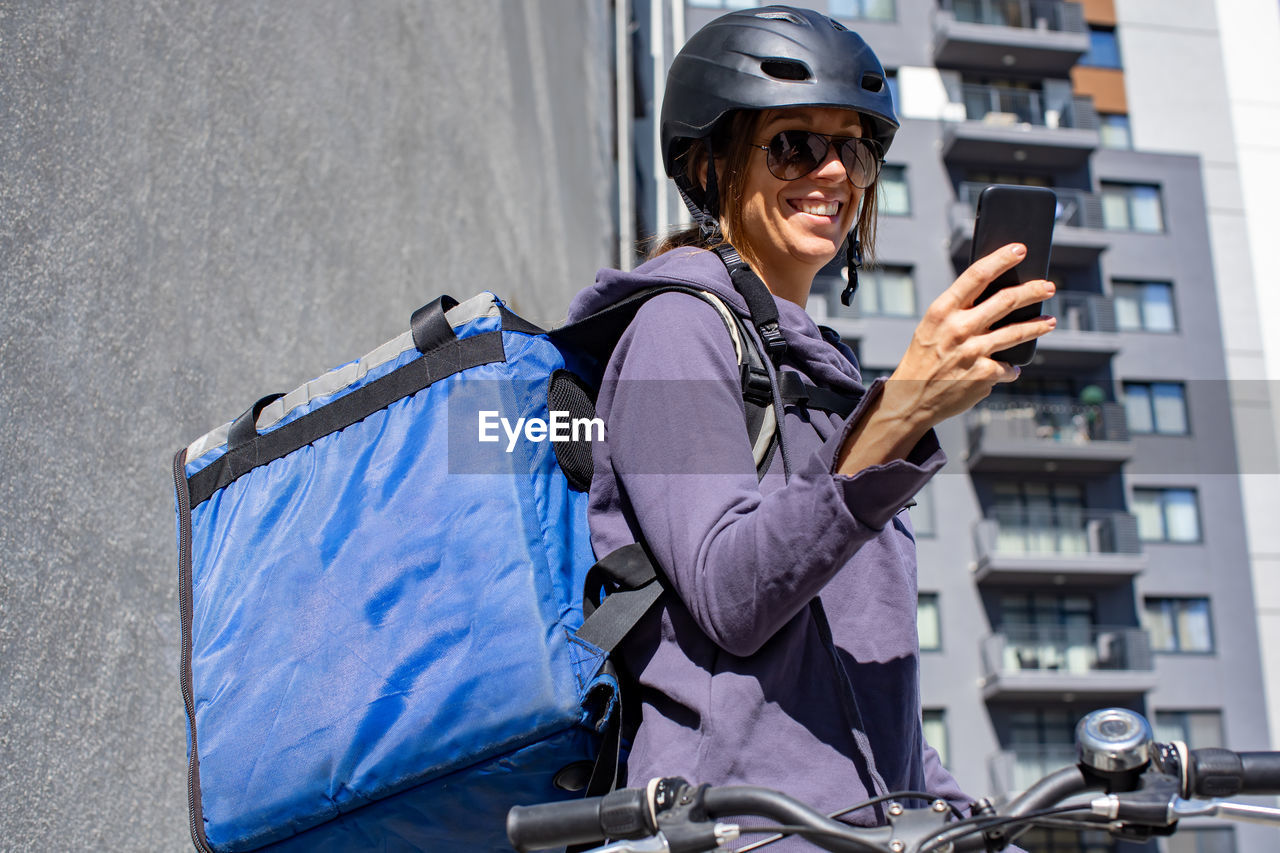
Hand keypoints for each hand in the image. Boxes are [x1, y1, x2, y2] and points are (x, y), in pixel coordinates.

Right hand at [834, 243, 1054, 474]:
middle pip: (1006, 300)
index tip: (1019, 250)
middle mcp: (958, 328)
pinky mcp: (983, 375)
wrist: (910, 399)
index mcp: (942, 311)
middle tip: (1048, 286)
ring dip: (1037, 326)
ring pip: (1016, 332)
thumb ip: (958, 312)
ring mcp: (972, 352)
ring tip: (1049, 322)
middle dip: (1032, 291)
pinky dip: (1008, 369)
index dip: (1001, 259)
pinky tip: (1006, 370)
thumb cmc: (922, 359)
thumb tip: (997, 298)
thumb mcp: (932, 327)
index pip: (976, 275)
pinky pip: (1008, 367)